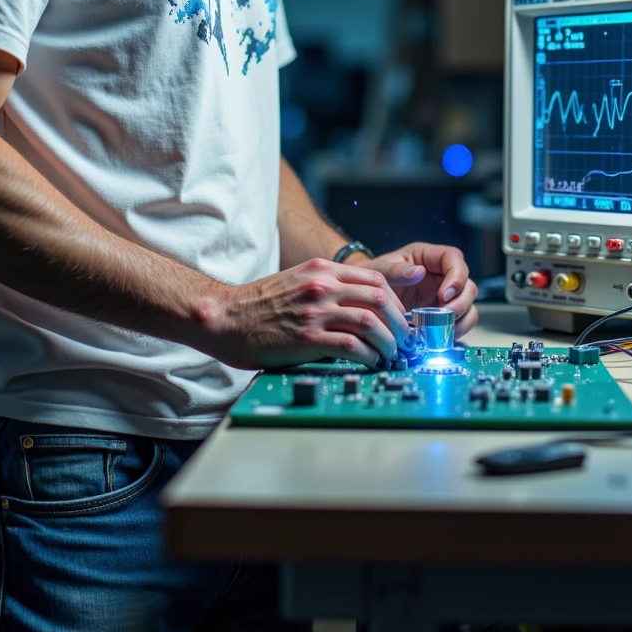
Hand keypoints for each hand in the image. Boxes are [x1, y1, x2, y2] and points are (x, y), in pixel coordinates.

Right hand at [194, 258, 411, 369]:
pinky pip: (352, 346)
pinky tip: (371, 362)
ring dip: (389, 341)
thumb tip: (359, 307)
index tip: (401, 318)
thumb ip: (327, 287)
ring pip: (371, 322)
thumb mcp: (297, 281)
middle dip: (400, 322)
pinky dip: (369, 355)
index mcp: (322, 269)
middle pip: (379, 298)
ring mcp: (316, 310)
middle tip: (405, 339)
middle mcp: (322, 285)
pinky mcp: (308, 337)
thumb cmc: (259, 305)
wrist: (226, 318)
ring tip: (392, 354)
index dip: (395, 300)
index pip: (375, 278)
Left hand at [363, 241, 478, 337]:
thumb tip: (418, 272)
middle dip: (460, 302)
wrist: (365, 296)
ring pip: (469, 306)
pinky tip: (440, 337)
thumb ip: (395, 270)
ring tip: (442, 330)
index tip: (445, 294)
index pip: (454, 258)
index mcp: (428, 257)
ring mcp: (445, 296)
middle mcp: (442, 276)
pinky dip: (455, 331)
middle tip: (445, 315)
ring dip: (460, 320)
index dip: (456, 276)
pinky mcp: (443, 315)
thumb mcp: (380, 269)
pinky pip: (460, 323)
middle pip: (468, 285)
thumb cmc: (373, 276)